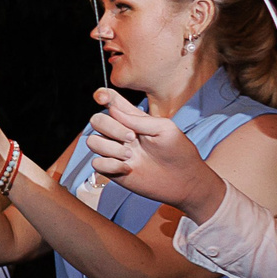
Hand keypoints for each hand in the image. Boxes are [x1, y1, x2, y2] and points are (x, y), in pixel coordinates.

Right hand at [84, 89, 223, 212]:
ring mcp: (115, 152)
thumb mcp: (165, 129)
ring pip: (92, 141)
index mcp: (132, 119)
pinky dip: (110, 165)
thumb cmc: (179, 152)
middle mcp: (120, 133)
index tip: (102, 98)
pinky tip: (128, 168)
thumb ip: (139, 119)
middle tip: (132, 138)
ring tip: (131, 156)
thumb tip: (113, 111)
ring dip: (109, 148)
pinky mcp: (113, 170)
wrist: (184, 182)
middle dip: (110, 127)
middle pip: (96, 120)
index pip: (110, 102)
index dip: (102, 95)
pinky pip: (96, 163)